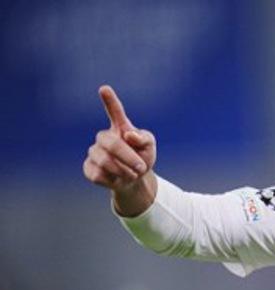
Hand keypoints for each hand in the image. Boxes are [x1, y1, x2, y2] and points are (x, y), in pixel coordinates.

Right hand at [82, 85, 157, 214]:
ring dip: (124, 171)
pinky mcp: (89, 168)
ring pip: (104, 161)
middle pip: (111, 143)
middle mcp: (104, 137)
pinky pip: (99, 175)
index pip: (115, 112)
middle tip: (142, 167)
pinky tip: (117, 179)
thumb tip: (128, 135)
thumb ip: (144, 139)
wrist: (134, 180)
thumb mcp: (149, 148)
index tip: (105, 89)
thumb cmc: (141, 158)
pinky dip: (114, 180)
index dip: (110, 101)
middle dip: (128, 157)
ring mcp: (94, 152)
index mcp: (120, 128)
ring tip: (133, 174)